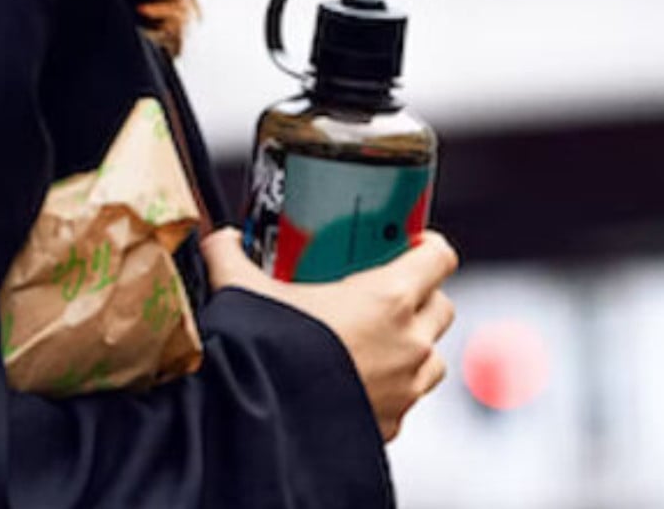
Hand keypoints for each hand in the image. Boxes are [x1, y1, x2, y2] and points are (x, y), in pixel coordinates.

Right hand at [200, 224, 459, 443]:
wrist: (263, 425)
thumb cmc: (266, 353)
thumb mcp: (242, 289)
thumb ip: (232, 255)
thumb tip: (223, 240)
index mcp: (387, 299)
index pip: (438, 257)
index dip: (425, 243)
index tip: (405, 239)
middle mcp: (408, 343)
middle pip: (440, 305)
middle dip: (419, 293)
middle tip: (380, 286)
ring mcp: (405, 389)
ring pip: (431, 355)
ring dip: (411, 342)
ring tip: (371, 336)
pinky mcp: (392, 424)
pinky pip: (407, 395)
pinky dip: (392, 383)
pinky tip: (354, 375)